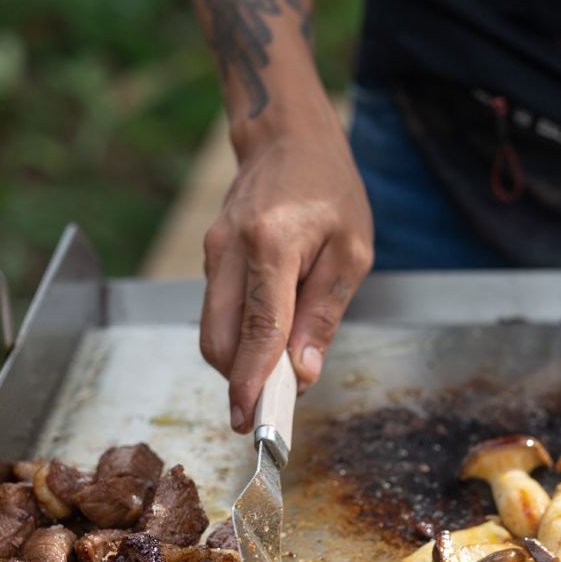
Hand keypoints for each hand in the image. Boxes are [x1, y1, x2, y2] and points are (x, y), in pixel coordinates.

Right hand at [200, 111, 372, 432]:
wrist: (286, 138)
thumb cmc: (329, 190)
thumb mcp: (351, 251)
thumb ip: (325, 312)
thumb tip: (304, 371)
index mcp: (271, 245)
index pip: (257, 329)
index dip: (251, 382)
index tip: (251, 423)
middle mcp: (230, 251)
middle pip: (218, 340)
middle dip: (240, 382)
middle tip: (272, 410)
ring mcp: (212, 254)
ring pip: (212, 331)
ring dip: (240, 362)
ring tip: (279, 375)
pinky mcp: (209, 258)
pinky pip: (217, 312)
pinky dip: (238, 337)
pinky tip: (269, 340)